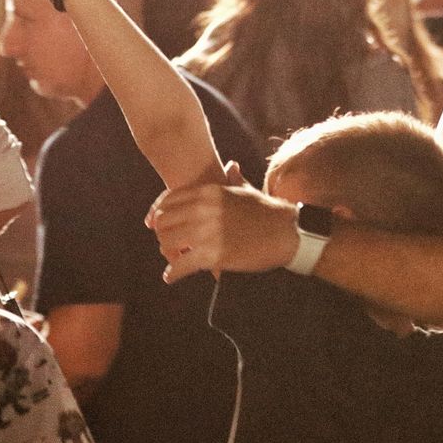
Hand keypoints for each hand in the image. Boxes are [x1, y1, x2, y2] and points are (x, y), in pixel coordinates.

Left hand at [147, 177, 297, 283]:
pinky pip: (180, 266)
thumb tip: (230, 165)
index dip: (159, 213)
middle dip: (162, 234)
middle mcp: (203, 210)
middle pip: (163, 222)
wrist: (287, 232)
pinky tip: (171, 276)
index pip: (168, 200)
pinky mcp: (212, 255)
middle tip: (167, 244)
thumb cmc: (268, 211)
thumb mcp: (247, 190)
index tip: (155, 224)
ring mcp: (206, 232)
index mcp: (209, 192)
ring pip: (167, 244)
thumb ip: (234, 178)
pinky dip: (172, 273)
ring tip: (172, 260)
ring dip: (167, 253)